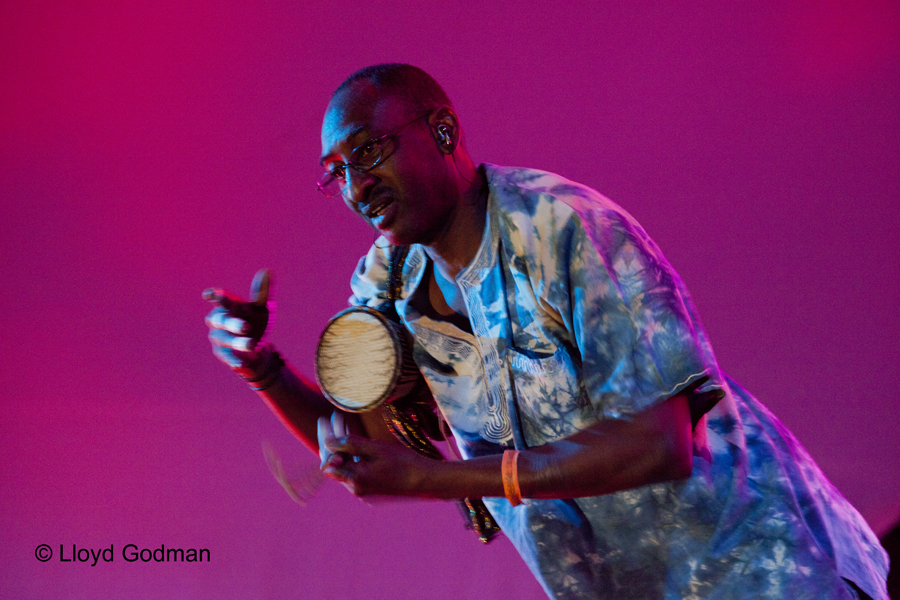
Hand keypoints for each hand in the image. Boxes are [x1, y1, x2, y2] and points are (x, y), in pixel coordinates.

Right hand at [204, 269, 273, 370]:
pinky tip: (242, 363)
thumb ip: (262, 292)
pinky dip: (234, 359)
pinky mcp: (222, 353)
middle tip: (246, 327)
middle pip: (222, 320)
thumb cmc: (255, 322)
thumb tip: (268, 271)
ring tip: (253, 345)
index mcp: (228, 307)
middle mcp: (219, 321)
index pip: (220, 300)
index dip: (215, 297)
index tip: (210, 294)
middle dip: (233, 323)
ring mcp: (218, 337)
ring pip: (226, 339)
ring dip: (239, 342)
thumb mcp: (261, 308)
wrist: (256, 348)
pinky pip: (227, 357)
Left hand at [317, 411, 432, 497]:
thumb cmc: (403, 462)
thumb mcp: (375, 449)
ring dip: (343, 445)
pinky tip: (353, 440)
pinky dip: (352, 454)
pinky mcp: (370, 487)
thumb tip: (328, 442)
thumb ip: (350, 445)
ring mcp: (363, 489)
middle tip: (329, 419)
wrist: (425, 480)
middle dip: (332, 439)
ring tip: (340, 422)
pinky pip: (355, 469)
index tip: (324, 420)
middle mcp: (355, 488)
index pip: (329, 458)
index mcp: (354, 480)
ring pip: (345, 464)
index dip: (325, 438)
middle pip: (336, 461)